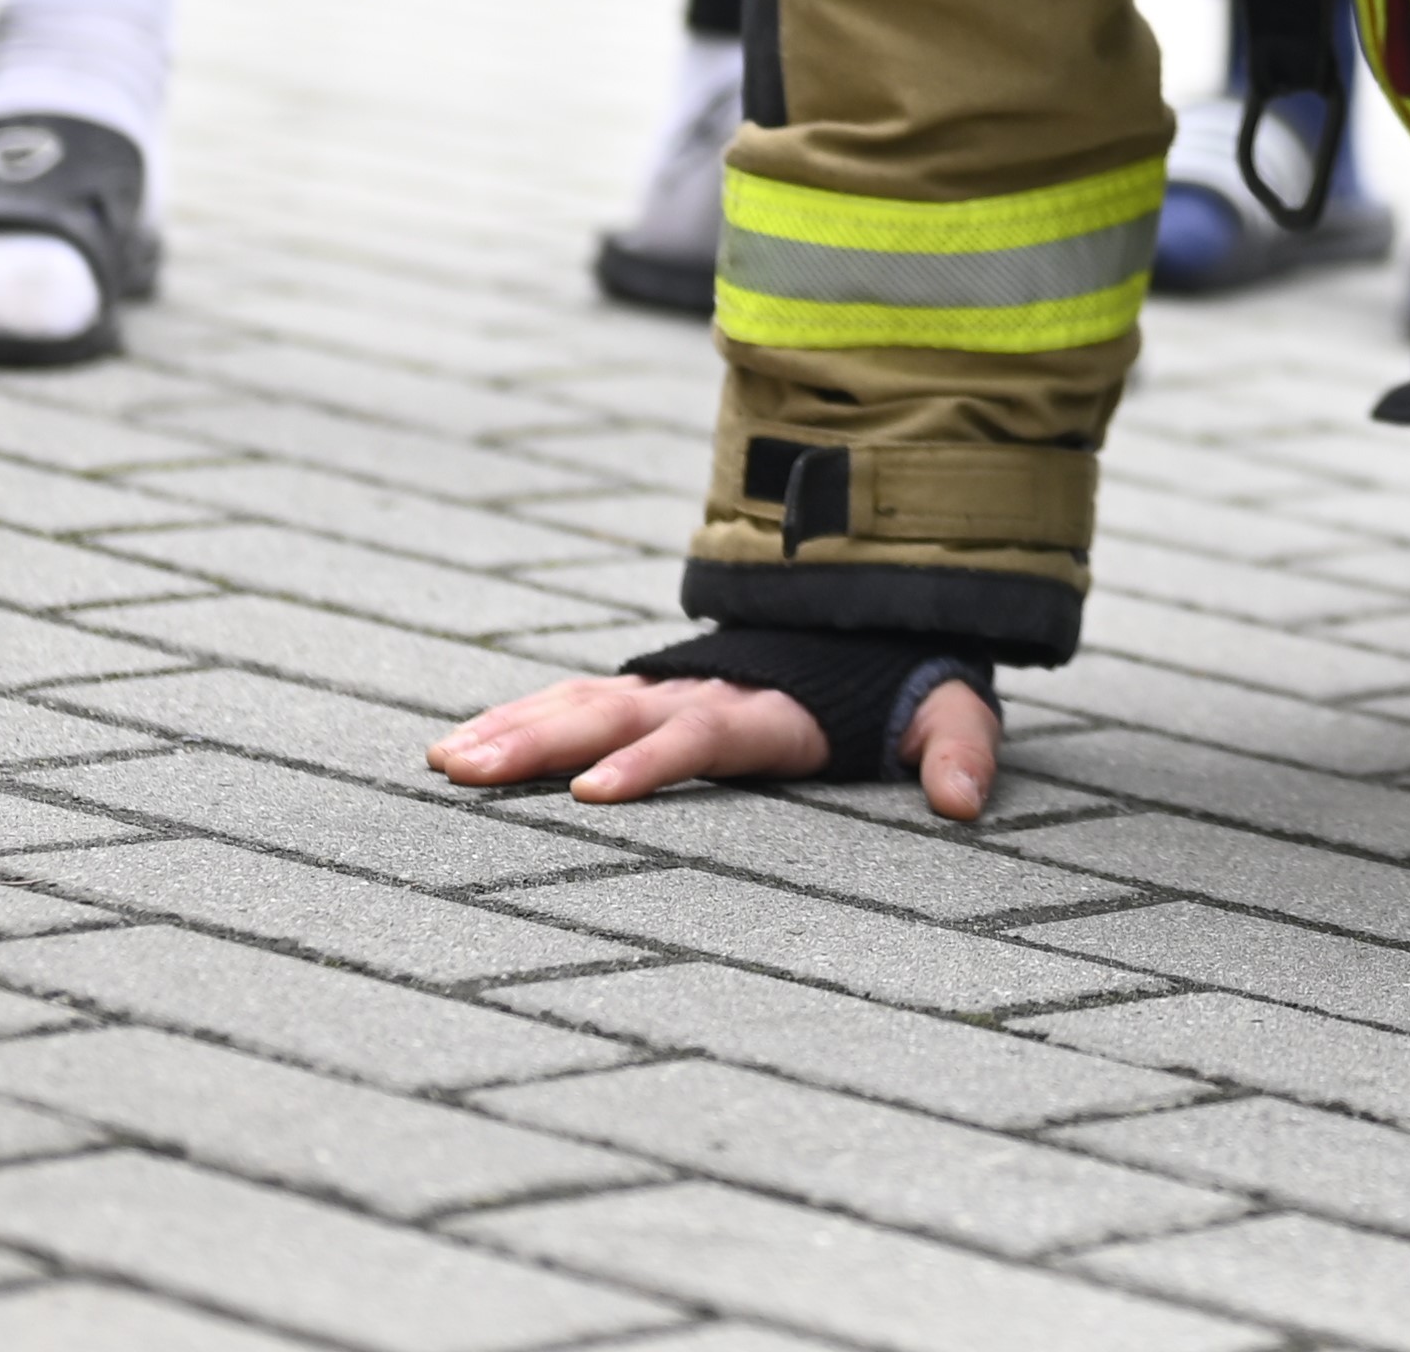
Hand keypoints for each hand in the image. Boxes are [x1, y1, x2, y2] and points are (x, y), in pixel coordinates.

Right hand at [426, 668, 1001, 816]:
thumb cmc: (906, 678)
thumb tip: (965, 802)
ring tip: (444, 762)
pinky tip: (455, 750)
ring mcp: (671, 686)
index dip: (651, 760)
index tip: (592, 795)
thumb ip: (956, 748)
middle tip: (468, 771)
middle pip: (615, 712)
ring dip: (512, 730)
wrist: (878, 606)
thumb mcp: (948, 708)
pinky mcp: (650, 692)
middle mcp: (708, 690)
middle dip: (541, 743)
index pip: (704, 734)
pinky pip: (572, 701)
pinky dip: (514, 719)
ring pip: (580, 702)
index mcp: (773, 706)